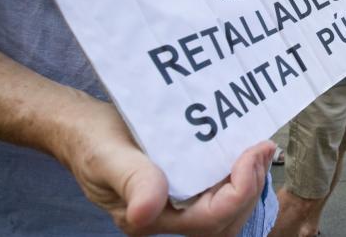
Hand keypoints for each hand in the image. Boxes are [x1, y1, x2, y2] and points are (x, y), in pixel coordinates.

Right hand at [61, 101, 273, 235]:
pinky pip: (221, 188)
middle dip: (251, 187)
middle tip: (262, 149)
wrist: (83, 128)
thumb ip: (133, 181)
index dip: (239, 190)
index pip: (211, 219)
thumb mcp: (108, 158)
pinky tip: (245, 148)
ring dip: (250, 181)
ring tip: (259, 149)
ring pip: (229, 207)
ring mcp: (180, 201)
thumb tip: (146, 212)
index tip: (251, 153)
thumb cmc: (92, 142)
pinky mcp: (187, 183)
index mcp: (152, 217)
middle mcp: (170, 215)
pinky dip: (240, 172)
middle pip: (227, 218)